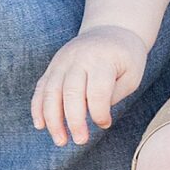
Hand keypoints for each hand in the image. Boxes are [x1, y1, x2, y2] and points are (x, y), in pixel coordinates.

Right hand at [32, 25, 147, 145]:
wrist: (112, 28)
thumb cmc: (126, 57)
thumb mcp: (132, 74)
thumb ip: (114, 94)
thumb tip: (94, 115)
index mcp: (103, 59)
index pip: (97, 91)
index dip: (99, 113)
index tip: (105, 124)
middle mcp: (79, 58)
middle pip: (71, 92)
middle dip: (74, 121)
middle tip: (80, 141)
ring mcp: (62, 60)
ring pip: (51, 92)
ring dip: (53, 120)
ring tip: (60, 141)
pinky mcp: (53, 65)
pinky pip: (41, 88)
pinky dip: (38, 108)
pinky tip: (40, 126)